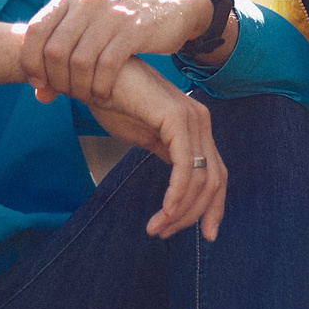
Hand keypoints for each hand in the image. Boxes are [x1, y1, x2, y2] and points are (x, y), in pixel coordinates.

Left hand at [19, 0, 211, 104]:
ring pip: (80, 61)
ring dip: (80, 87)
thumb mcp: (89, 30)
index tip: (41, 84)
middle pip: (55, 51)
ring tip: (87, 97)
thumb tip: (40, 96)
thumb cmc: (122, 24)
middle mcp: (87, 3)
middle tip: (69, 94)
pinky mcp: (134, 29)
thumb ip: (62, 59)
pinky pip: (107, 65)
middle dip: (58, 81)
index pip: (34, 31)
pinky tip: (104, 94)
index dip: (31, 63)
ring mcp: (111, 15)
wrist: (170, 4)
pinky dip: (101, 86)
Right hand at [82, 58, 227, 240]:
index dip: (214, 207)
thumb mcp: (145, 135)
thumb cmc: (114, 99)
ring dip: (179, 211)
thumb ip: (165, 155)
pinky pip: (185, 167)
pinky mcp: (176, 119)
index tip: (207, 235)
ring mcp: (192, 118)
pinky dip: (177, 194)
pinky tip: (163, 212)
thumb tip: (177, 188)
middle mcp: (200, 121)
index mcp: (195, 127)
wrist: (93, 72)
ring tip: (155, 228)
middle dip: (192, 215)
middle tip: (163, 234)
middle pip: (213, 181)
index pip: (216, 174)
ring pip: (200, 180)